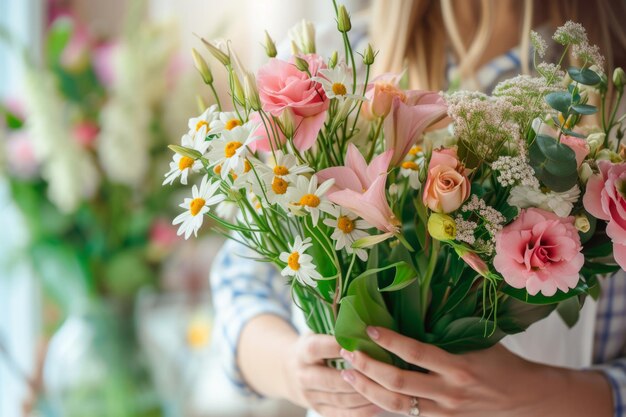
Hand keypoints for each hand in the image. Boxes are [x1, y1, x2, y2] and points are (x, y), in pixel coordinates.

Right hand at [283, 332, 379, 416]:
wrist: (289, 372)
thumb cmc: (314, 348)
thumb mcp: (316, 333)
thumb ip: (335, 329)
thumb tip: (364, 323)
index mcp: (303, 352)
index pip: (318, 348)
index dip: (338, 346)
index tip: (360, 342)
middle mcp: (304, 376)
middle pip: (331, 379)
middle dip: (357, 376)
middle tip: (380, 370)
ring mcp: (311, 396)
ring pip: (340, 399)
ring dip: (364, 395)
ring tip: (385, 388)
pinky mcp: (319, 410)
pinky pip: (343, 414)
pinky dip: (362, 412)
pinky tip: (379, 404)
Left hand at [339, 327, 612, 416]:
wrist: (526, 399)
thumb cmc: (502, 363)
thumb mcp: (479, 341)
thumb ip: (448, 331)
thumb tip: (416, 305)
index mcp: (459, 367)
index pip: (416, 353)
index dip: (390, 341)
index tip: (369, 328)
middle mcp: (449, 391)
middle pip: (399, 382)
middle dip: (368, 367)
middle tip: (348, 352)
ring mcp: (444, 411)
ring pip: (397, 404)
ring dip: (368, 389)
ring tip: (347, 374)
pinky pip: (406, 415)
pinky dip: (383, 405)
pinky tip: (365, 393)